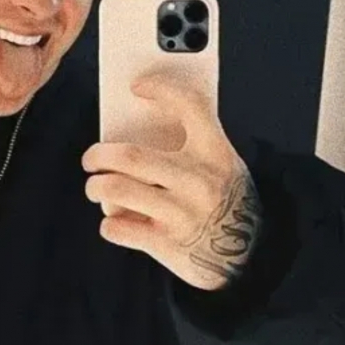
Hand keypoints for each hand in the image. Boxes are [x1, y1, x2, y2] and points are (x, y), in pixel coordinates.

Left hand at [82, 77, 262, 290]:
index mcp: (216, 153)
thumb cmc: (224, 201)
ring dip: (96, 188)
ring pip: (116, 190)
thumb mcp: (221, 166)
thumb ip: (188, 147)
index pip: (190, 105)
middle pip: (130, 156)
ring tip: (96, 188)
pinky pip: (119, 228)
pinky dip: (109, 224)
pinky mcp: (169, 244)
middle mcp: (198, 180)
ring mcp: (183, 213)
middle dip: (98, 155)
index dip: (161, 89)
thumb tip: (129, 133)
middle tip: (91, 159)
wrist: (253, 257)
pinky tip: (114, 221)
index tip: (137, 87)